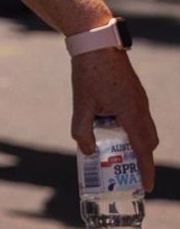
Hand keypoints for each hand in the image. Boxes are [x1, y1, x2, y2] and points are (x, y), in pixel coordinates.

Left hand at [71, 47, 157, 192]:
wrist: (97, 41)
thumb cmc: (89, 72)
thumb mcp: (81, 103)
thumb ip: (82, 130)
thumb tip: (88, 151)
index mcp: (132, 114)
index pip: (143, 151)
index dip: (146, 171)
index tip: (146, 187)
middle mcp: (141, 109)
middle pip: (148, 142)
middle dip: (141, 159)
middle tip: (128, 172)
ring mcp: (140, 100)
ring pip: (145, 129)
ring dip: (136, 142)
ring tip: (117, 151)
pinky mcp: (135, 93)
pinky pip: (139, 117)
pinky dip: (132, 128)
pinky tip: (112, 126)